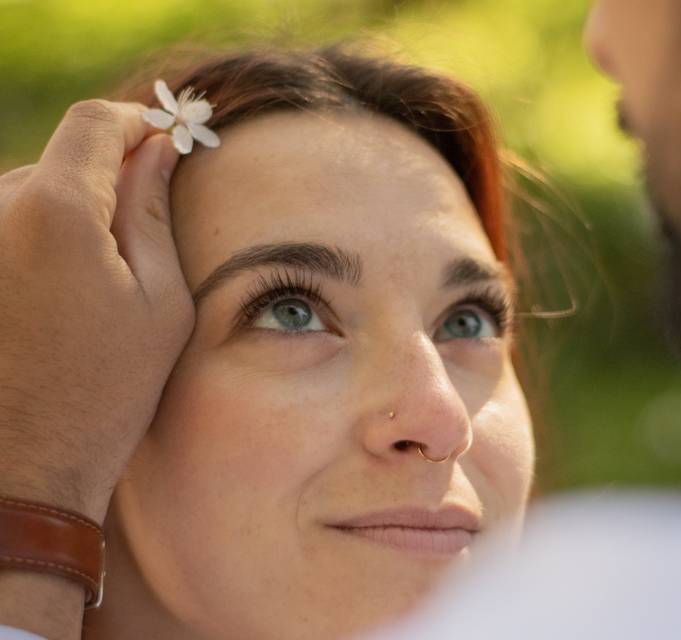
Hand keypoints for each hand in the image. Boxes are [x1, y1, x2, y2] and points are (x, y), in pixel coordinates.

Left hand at [0, 100, 194, 521]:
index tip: (166, 137)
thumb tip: (160, 148)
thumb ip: (154, 211)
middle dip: (105, 176)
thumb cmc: (104, 390)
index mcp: (56, 210)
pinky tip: (56, 297)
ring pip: (27, 193)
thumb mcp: (160, 301)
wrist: (22, 467)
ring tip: (96, 282)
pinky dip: (35, 239)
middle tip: (145, 223)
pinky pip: (3, 226)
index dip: (138, 121)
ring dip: (67, 213)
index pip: (96, 123)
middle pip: (60, 158)